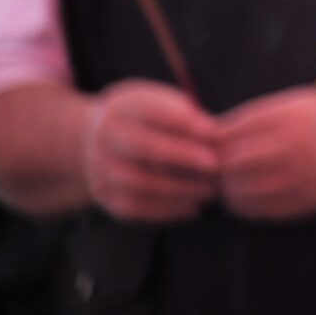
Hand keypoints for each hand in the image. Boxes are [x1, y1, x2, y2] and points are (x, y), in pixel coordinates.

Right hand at [81, 81, 218, 223]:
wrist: (98, 139)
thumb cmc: (150, 119)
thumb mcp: (165, 104)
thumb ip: (188, 115)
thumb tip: (217, 136)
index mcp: (123, 107)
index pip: (152, 111)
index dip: (184, 122)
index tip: (214, 132)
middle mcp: (104, 136)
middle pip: (141, 147)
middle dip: (181, 157)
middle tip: (215, 165)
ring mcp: (99, 167)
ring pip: (137, 182)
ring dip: (177, 189)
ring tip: (209, 190)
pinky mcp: (103, 195)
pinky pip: (132, 207)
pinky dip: (164, 211)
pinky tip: (192, 208)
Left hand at [216, 88, 315, 219]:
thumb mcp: (301, 102)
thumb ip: (260, 115)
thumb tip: (214, 132)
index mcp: (290, 116)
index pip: (229, 130)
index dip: (212, 137)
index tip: (209, 139)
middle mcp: (290, 148)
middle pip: (227, 161)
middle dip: (215, 163)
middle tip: (214, 162)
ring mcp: (295, 178)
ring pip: (235, 189)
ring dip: (227, 185)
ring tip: (230, 178)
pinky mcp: (299, 202)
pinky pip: (253, 208)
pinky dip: (242, 202)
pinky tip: (246, 193)